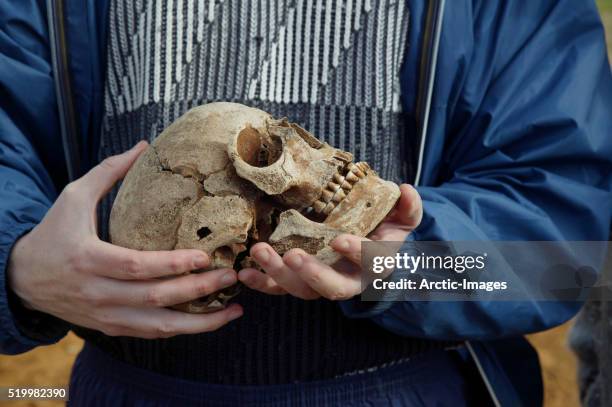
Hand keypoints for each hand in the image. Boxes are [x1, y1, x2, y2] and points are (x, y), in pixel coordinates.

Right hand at [7, 141, 241, 338]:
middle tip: (230, 277)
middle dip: (197, 290)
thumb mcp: (72, 197)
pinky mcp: (111, 327)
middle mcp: (96, 293)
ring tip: (232, 311)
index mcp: (87, 259)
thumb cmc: (53, 233)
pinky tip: (208, 321)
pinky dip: (182, 329)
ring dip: (198, 322)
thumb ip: (107, 172)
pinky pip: (151, 333)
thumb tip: (142, 145)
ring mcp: (104, 316)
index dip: (171, 264)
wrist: (22, 279)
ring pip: (158, 327)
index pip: (135, 266)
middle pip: (153, 298)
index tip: (204, 256)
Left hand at [238, 184, 421, 299]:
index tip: (340, 240)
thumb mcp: (403, 218)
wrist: (369, 246)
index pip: (370, 264)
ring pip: (301, 289)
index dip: (356, 254)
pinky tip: (245, 271)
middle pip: (332, 288)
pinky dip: (262, 282)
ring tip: (259, 253)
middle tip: (293, 256)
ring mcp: (321, 283)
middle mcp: (349, 281)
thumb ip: (408, 207)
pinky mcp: (299, 281)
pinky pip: (279, 288)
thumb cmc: (385, 229)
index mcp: (376, 265)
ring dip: (278, 274)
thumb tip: (407, 190)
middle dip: (312, 274)